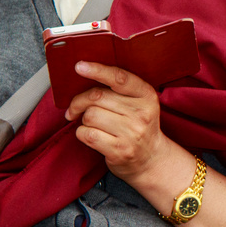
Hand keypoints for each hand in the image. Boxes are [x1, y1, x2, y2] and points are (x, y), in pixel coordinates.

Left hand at [65, 61, 169, 182]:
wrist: (151, 160)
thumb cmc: (138, 127)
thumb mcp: (139, 103)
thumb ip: (119, 90)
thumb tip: (84, 76)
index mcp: (146, 96)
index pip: (119, 78)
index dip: (97, 70)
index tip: (79, 66)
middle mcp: (141, 113)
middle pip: (96, 97)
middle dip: (79, 101)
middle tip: (74, 108)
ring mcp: (131, 133)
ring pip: (89, 115)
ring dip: (84, 120)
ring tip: (93, 125)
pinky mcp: (119, 150)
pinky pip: (87, 134)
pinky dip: (82, 133)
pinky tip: (91, 135)